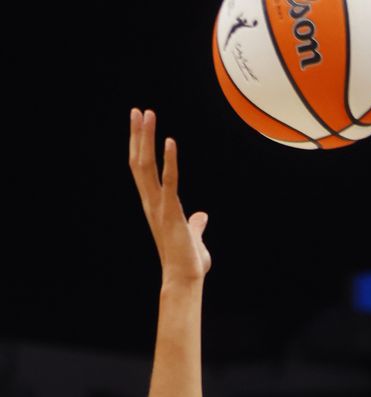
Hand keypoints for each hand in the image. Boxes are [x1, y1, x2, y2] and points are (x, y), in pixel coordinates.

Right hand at [129, 109, 210, 284]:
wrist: (185, 280)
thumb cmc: (188, 263)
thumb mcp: (193, 238)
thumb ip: (196, 225)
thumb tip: (202, 217)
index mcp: (155, 207)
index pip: (142, 171)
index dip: (139, 147)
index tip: (139, 126)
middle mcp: (152, 204)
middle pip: (138, 163)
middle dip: (137, 136)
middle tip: (137, 111)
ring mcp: (160, 208)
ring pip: (146, 167)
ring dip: (146, 139)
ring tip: (147, 115)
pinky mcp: (172, 214)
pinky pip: (170, 182)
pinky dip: (170, 161)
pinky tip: (170, 141)